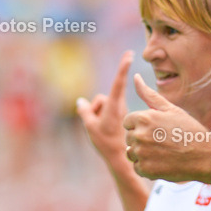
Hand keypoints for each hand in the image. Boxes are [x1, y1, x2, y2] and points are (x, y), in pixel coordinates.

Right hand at [77, 50, 133, 166]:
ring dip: (98, 114)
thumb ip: (84, 111)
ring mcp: (120, 110)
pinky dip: (101, 118)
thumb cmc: (105, 142)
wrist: (120, 157)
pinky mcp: (120, 114)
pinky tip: (104, 131)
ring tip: (102, 130)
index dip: (123, 67)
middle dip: (96, 108)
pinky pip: (105, 111)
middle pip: (101, 98)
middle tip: (97, 124)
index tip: (130, 54)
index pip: (118, 82)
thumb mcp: (89, 126)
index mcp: (113, 106)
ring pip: (103, 104)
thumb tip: (81, 101)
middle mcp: (119, 105)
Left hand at [123, 74, 210, 182]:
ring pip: (131, 153)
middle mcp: (139, 135)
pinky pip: (138, 167)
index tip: (157, 129)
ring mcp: (142, 154)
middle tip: (162, 141)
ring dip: (143, 153)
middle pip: (129, 138)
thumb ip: (149, 94)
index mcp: (143, 118)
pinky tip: (163, 162)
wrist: (205, 156)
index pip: (127, 122)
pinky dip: (148, 167)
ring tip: (162, 152)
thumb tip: (135, 76)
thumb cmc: (188, 129)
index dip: (141, 125)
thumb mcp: (170, 109)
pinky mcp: (146, 170)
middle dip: (141, 139)